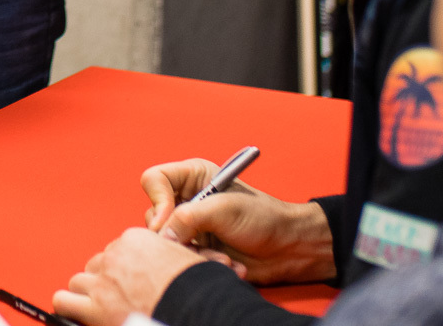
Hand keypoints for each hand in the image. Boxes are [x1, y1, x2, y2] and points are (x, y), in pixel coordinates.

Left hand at [53, 228, 205, 324]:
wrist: (192, 312)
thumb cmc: (198, 291)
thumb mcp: (198, 265)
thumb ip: (194, 256)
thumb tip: (222, 261)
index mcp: (136, 241)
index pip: (118, 250)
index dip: (125, 268)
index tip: (133, 280)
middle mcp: (115, 258)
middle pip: (98, 265)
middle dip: (107, 281)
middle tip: (120, 297)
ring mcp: (102, 283)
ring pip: (80, 282)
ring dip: (88, 294)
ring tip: (100, 307)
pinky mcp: (93, 308)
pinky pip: (64, 301)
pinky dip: (69, 307)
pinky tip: (78, 312)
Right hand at [140, 158, 335, 283]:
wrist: (289, 249)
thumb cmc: (264, 218)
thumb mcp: (225, 210)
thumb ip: (188, 217)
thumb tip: (161, 236)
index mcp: (193, 177)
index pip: (154, 180)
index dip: (157, 200)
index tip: (168, 220)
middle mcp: (187, 199)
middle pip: (154, 215)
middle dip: (176, 235)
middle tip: (193, 244)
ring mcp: (190, 226)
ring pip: (167, 242)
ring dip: (194, 253)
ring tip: (222, 257)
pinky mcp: (197, 249)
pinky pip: (183, 259)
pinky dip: (204, 264)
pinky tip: (227, 264)